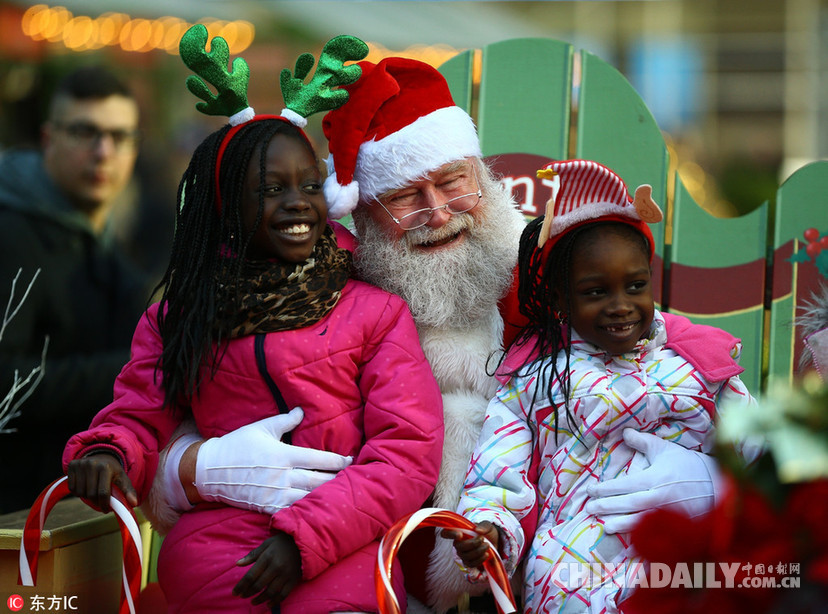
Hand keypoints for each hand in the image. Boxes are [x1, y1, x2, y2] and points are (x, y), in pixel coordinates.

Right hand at [66, 452, 137, 511]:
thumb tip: (134, 503)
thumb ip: (128, 491)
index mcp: (106, 467)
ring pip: (80, 492)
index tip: (106, 510)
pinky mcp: (72, 465)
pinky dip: (78, 492)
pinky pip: (72, 488)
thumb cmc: (113, 470)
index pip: (103, 493)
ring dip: (87, 497)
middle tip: (101, 502)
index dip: (104, 504)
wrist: (101, 455)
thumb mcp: (122, 478)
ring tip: (94, 492)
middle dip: (96, 502)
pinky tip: (86, 486)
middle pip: (91, 494)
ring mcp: (81, 464)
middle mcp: (92, 464)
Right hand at [195, 407, 352, 513]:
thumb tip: (302, 411)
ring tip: (342, 496)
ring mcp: (274, 494)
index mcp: (283, 454)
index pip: (318, 458)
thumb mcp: (262, 428)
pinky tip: (318, 511)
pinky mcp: (266, 507)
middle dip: (338, 481)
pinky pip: (292, 512)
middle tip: (354, 479)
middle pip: (318, 482)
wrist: (210, 470)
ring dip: (326, 498)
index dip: (338, 460)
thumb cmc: (237, 444)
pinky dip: (306, 512)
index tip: (350, 460)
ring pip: (308, 499)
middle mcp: (282, 476)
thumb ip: (285, 420)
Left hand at [233, 532, 300, 606]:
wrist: (303, 542)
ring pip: (270, 592)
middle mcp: (276, 567)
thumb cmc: (281, 543)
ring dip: (260, 599)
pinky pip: (283, 594)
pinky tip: (268, 604)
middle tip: (242, 596)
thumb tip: (237, 564)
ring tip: (253, 602)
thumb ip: (252, 555)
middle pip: (259, 585)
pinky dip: (275, 601)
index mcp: (267, 557)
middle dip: (248, 593)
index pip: (250, 576)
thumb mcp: (266, 544)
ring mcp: (285, 574)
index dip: (241, 586)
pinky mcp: (293, 580)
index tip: (234, 593)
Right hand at [440, 521, 499, 569]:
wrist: (494, 542)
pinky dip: (480, 559)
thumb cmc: (487, 532)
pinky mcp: (469, 562)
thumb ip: (483, 526)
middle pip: (458, 546)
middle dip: (472, 544)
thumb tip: (477, 530)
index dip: (449, 534)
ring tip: (487, 545)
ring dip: (478, 551)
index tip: (460, 534)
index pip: (446, 533)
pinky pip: (471, 564)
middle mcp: (458, 543)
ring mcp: (463, 554)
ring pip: (465, 556)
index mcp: (459, 532)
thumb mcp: (487, 526)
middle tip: (482, 538)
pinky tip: (486, 554)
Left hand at [585, 429, 720, 533]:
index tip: (590, 490)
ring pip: (638, 522)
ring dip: (619, 524)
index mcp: (655, 478)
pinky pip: (655, 533)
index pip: (623, 485)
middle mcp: (659, 497)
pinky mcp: (677, 526)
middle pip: (627, 504)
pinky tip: (629, 539)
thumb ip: (642, 441)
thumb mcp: (665, 449)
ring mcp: (668, 514)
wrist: (718, 483)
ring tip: (604, 526)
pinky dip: (641, 537)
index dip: (604, 488)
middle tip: (589, 507)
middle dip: (606, 506)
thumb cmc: (688, 464)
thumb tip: (624, 432)